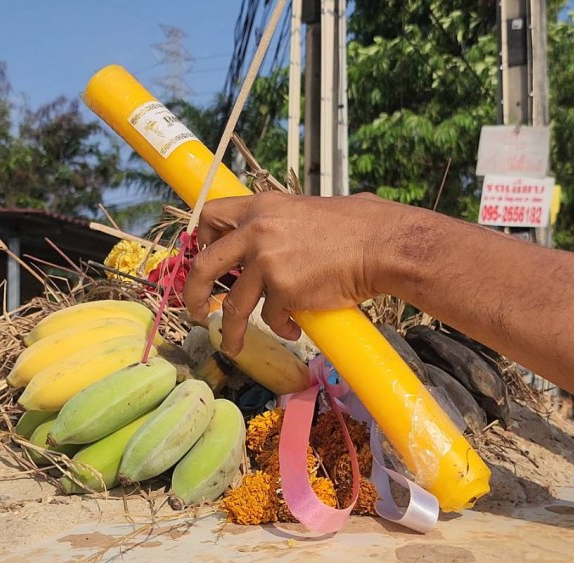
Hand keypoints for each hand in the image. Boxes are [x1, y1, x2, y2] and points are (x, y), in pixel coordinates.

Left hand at [182, 191, 422, 354]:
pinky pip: (272, 317)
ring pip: (234, 304)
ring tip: (231, 345)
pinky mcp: (284, 290)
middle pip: (205, 265)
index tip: (205, 260)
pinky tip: (294, 328)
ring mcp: (267, 262)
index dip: (203, 240)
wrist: (379, 244)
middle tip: (195, 308)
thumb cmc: (353, 227)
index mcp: (260, 207)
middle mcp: (256, 232)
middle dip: (194, 291)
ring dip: (230, 329)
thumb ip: (275, 225)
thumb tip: (258, 245)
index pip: (212, 216)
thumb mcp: (302, 212)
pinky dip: (281, 327)